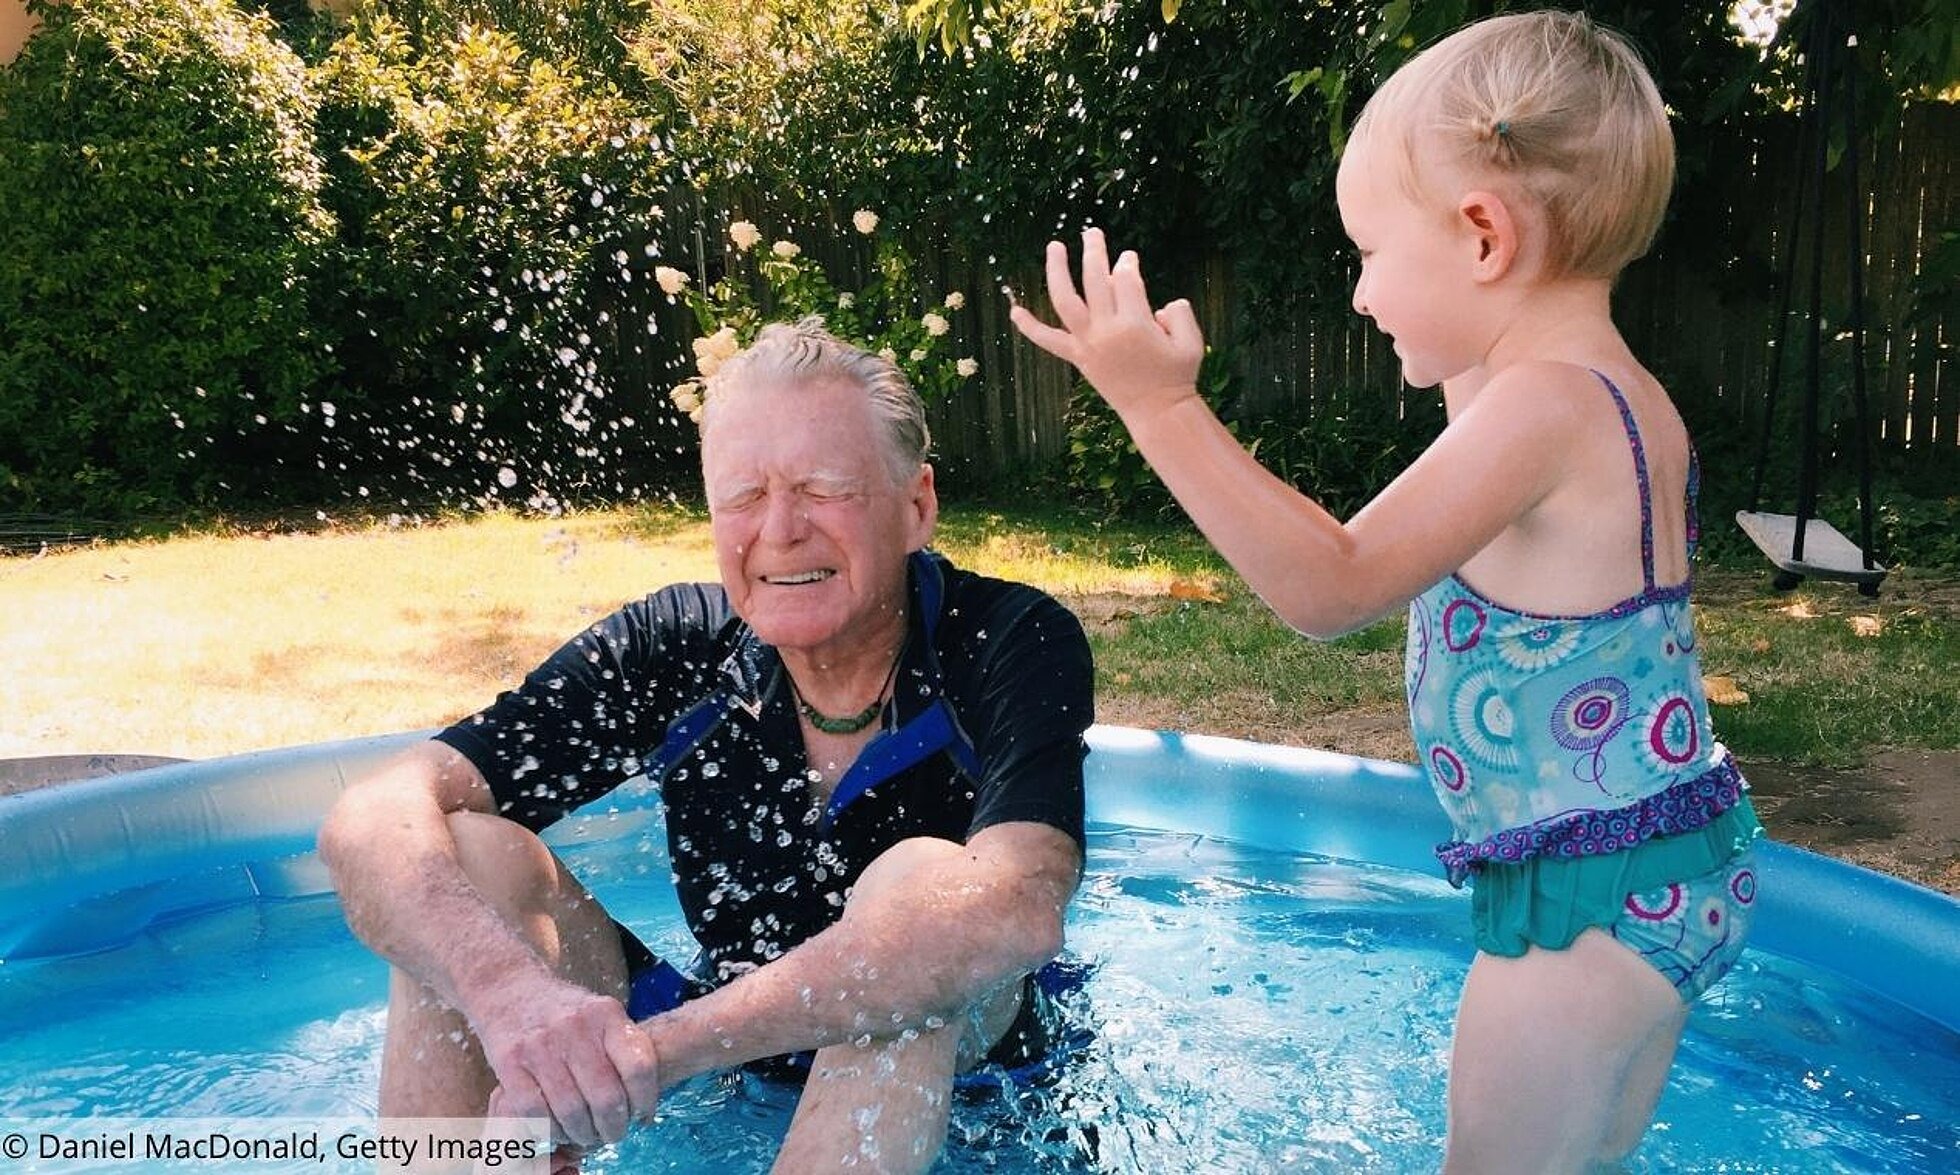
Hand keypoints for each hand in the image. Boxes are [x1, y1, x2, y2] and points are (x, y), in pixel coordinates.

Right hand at [474, 974, 659, 1152]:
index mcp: (606, 1013)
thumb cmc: (564, 1011)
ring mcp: (540, 1044)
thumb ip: (621, 1046)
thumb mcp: (600, 1013)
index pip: (639, 1067)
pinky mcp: (509, 1062)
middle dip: (614, 1128)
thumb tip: (644, 1098)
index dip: (645, 1101)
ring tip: (587, 1136)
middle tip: (613, 1134)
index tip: (642, 1117)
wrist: (509, 988)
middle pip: (606, 1097)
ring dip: (584, 1135)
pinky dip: (550, 1130)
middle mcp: (575, 1026)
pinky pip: (536, 1112)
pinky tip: (558, 1130)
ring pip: (572, 1111)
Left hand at [1008, 227, 1206, 420]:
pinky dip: (1030, 327)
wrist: (1157, 412)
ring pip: (1065, 300)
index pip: (1126, 279)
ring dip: (1057, 271)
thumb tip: (1157, 304)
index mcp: (1136, 323)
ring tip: (1054, 247)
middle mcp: (1107, 330)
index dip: (1128, 264)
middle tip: (1092, 233)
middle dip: (1094, 252)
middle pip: (1096, 279)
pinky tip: (1014, 311)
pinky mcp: (1079, 358)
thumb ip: (1179, 312)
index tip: (1129, 258)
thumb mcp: (1192, 340)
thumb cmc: (1178, 375)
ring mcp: (1089, 344)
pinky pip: (1049, 341)